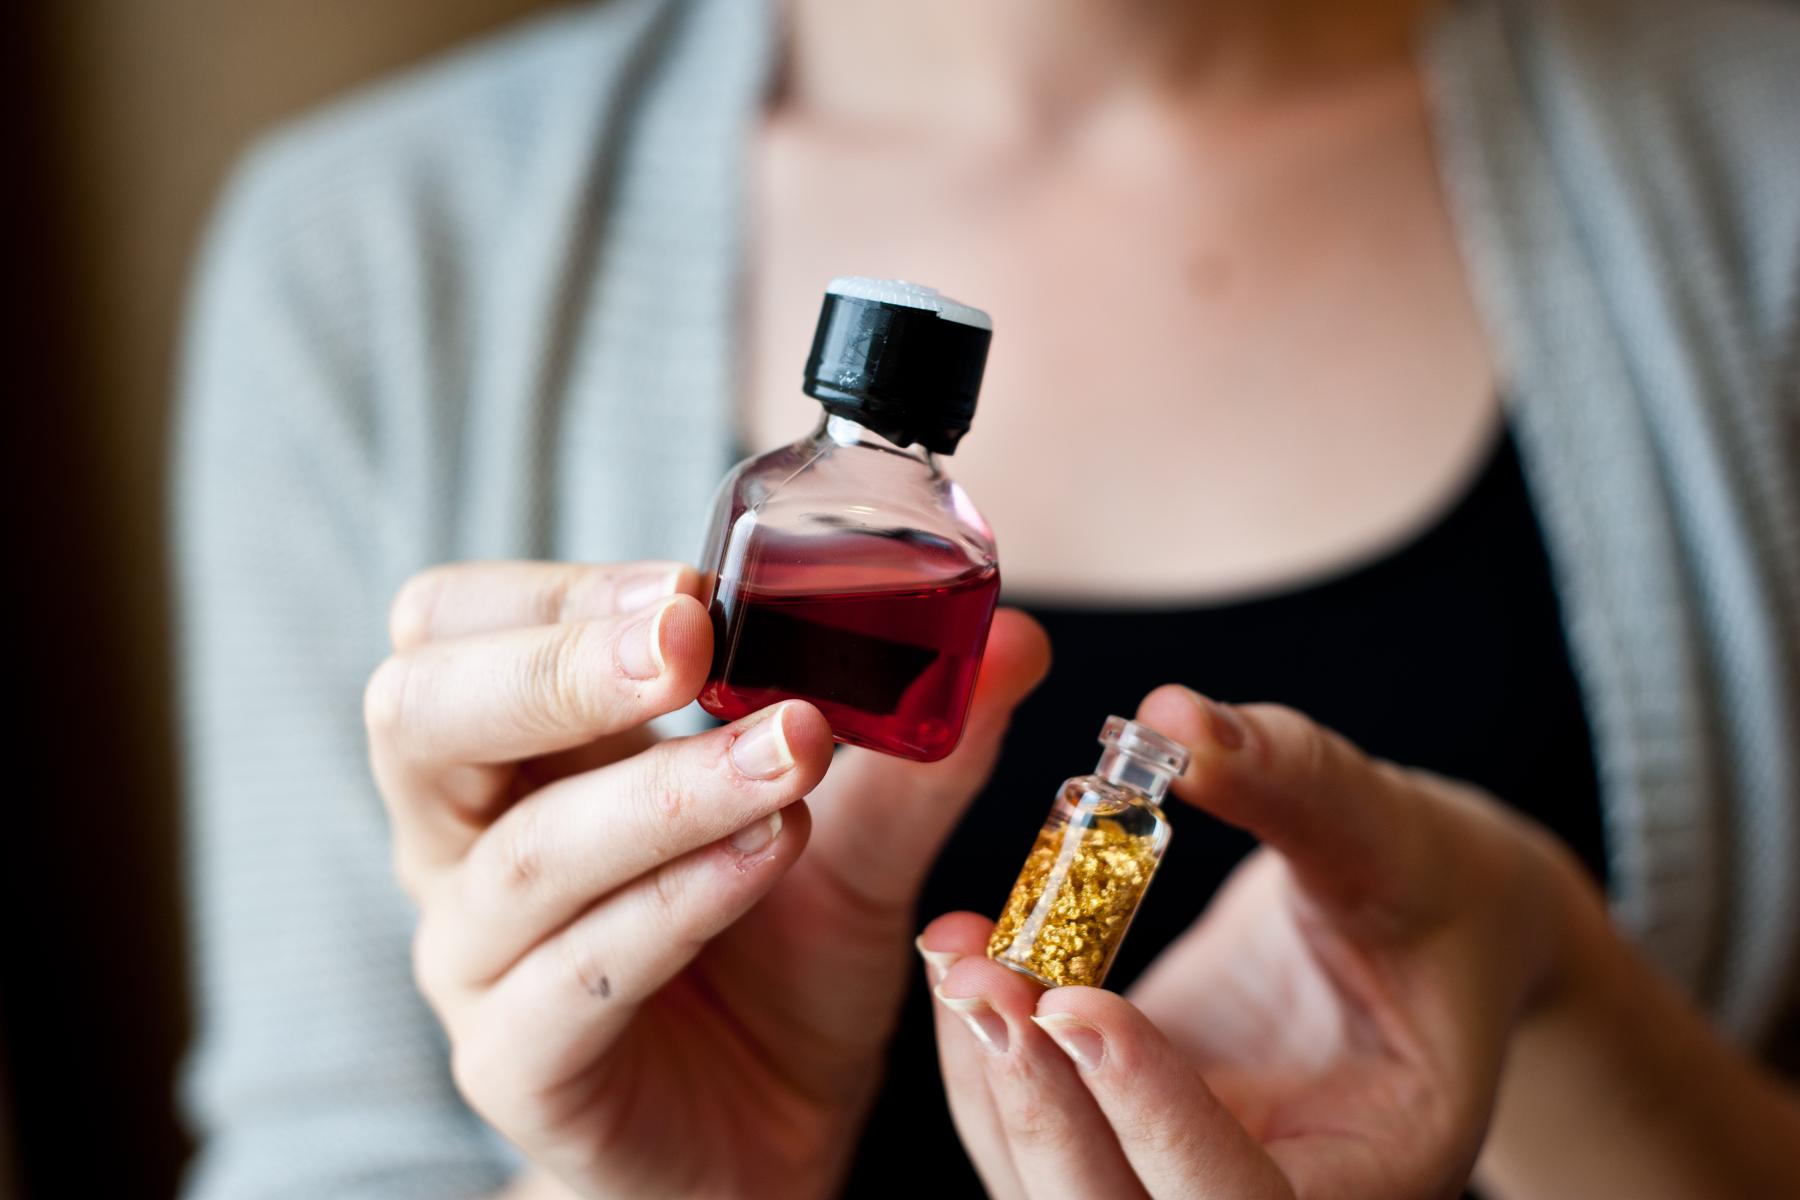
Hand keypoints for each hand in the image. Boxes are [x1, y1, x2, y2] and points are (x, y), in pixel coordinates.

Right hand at [366, 560, 1049, 1197]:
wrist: (773, 1137)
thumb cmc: (777, 969)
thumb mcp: (854, 841)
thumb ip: (914, 746)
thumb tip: (1014, 637)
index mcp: (522, 758)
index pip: (454, 631)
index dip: (555, 593)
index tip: (694, 583)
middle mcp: (469, 848)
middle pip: (421, 716)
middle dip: (558, 664)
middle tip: (691, 637)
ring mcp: (479, 964)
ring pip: (529, 854)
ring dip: (668, 789)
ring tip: (793, 753)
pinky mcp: (521, 1068)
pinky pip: (576, 979)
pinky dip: (679, 904)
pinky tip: (770, 856)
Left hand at [919, 684, 1584, 1199]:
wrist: (1423, 921)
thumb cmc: (1433, 888)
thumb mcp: (1385, 832)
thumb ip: (1290, 781)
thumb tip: (1177, 718)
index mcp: (1375, 1168)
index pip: (1246, 1199)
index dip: (1156, 1120)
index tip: (1078, 1001)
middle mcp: (1277, 1194)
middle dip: (1045, 1114)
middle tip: (985, 980)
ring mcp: (1186, 1172)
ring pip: (1058, 1192)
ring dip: (997, 1085)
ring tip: (963, 957)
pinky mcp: (1129, 1132)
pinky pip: (1034, 1131)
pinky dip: (987, 1061)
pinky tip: (965, 960)